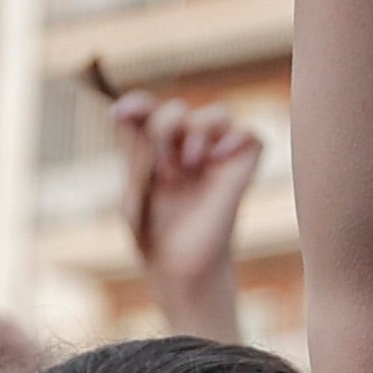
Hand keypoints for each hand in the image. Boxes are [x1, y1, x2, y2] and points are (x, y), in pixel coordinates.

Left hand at [112, 95, 259, 339]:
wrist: (180, 268)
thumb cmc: (154, 236)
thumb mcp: (134, 191)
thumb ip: (136, 152)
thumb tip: (121, 113)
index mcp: (155, 152)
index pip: (149, 111)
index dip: (138, 103)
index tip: (122, 114)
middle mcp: (185, 150)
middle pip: (178, 109)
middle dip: (167, 126)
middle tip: (164, 165)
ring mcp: (217, 159)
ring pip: (218, 113)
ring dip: (199, 131)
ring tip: (191, 165)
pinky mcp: (243, 170)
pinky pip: (251, 135)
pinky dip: (236, 138)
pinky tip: (218, 158)